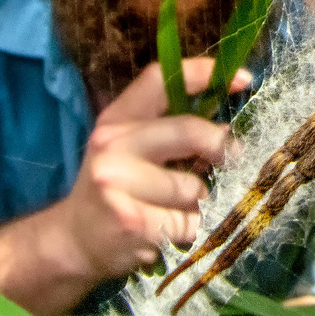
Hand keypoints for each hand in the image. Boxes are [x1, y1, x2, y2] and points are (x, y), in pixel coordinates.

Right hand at [54, 59, 246, 279]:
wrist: (71, 242)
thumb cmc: (115, 189)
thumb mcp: (131, 150)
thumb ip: (172, 132)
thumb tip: (226, 128)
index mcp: (116, 119)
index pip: (159, 80)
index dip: (203, 73)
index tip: (242, 79)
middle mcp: (112, 144)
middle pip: (187, 130)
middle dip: (219, 145)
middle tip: (233, 156)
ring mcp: (117, 182)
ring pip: (192, 186)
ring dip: (197, 202)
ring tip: (176, 209)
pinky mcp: (129, 220)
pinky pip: (185, 222)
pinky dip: (187, 229)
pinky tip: (168, 232)